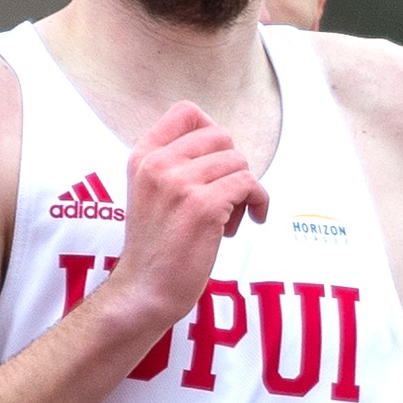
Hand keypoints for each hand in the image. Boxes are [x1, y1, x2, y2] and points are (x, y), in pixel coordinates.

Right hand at [104, 101, 268, 334]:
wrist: (145, 290)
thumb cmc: (157, 246)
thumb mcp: (151, 192)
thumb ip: (175, 164)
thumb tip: (223, 143)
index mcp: (143, 157)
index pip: (185, 112)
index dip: (210, 130)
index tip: (217, 161)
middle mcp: (158, 165)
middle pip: (220, 137)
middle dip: (232, 165)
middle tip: (225, 198)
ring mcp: (179, 184)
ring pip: (238, 162)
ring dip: (243, 190)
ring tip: (228, 219)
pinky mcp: (202, 206)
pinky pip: (249, 184)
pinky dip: (258, 202)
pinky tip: (248, 222)